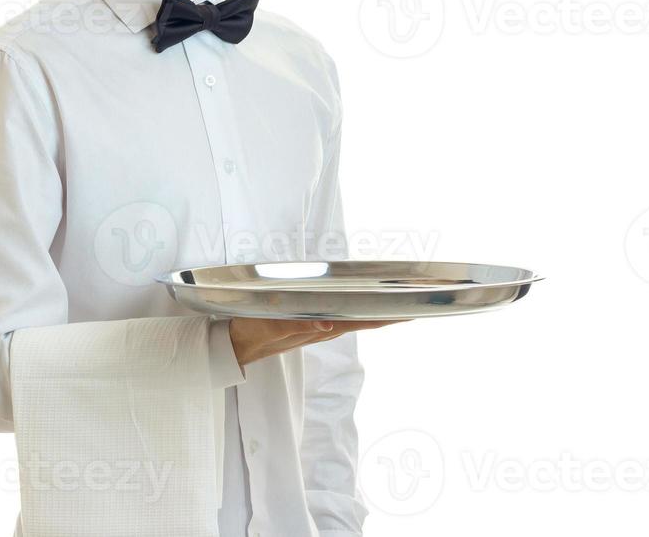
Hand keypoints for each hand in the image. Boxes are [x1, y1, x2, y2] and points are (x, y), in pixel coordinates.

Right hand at [228, 316, 408, 366]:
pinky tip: (361, 307)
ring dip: (374, 313)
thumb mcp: (268, 327)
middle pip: (362, 320)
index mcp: (317, 328)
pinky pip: (338, 317)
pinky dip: (354, 311)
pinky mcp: (306, 324)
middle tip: (415, 303)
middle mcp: (321, 329)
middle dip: (388, 313)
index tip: (410, 312)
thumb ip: (294, 324)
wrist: (232, 346)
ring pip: (352, 319)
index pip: (358, 321)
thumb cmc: (248, 333)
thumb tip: (327, 325)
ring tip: (396, 305)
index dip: (384, 317)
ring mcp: (315, 328)